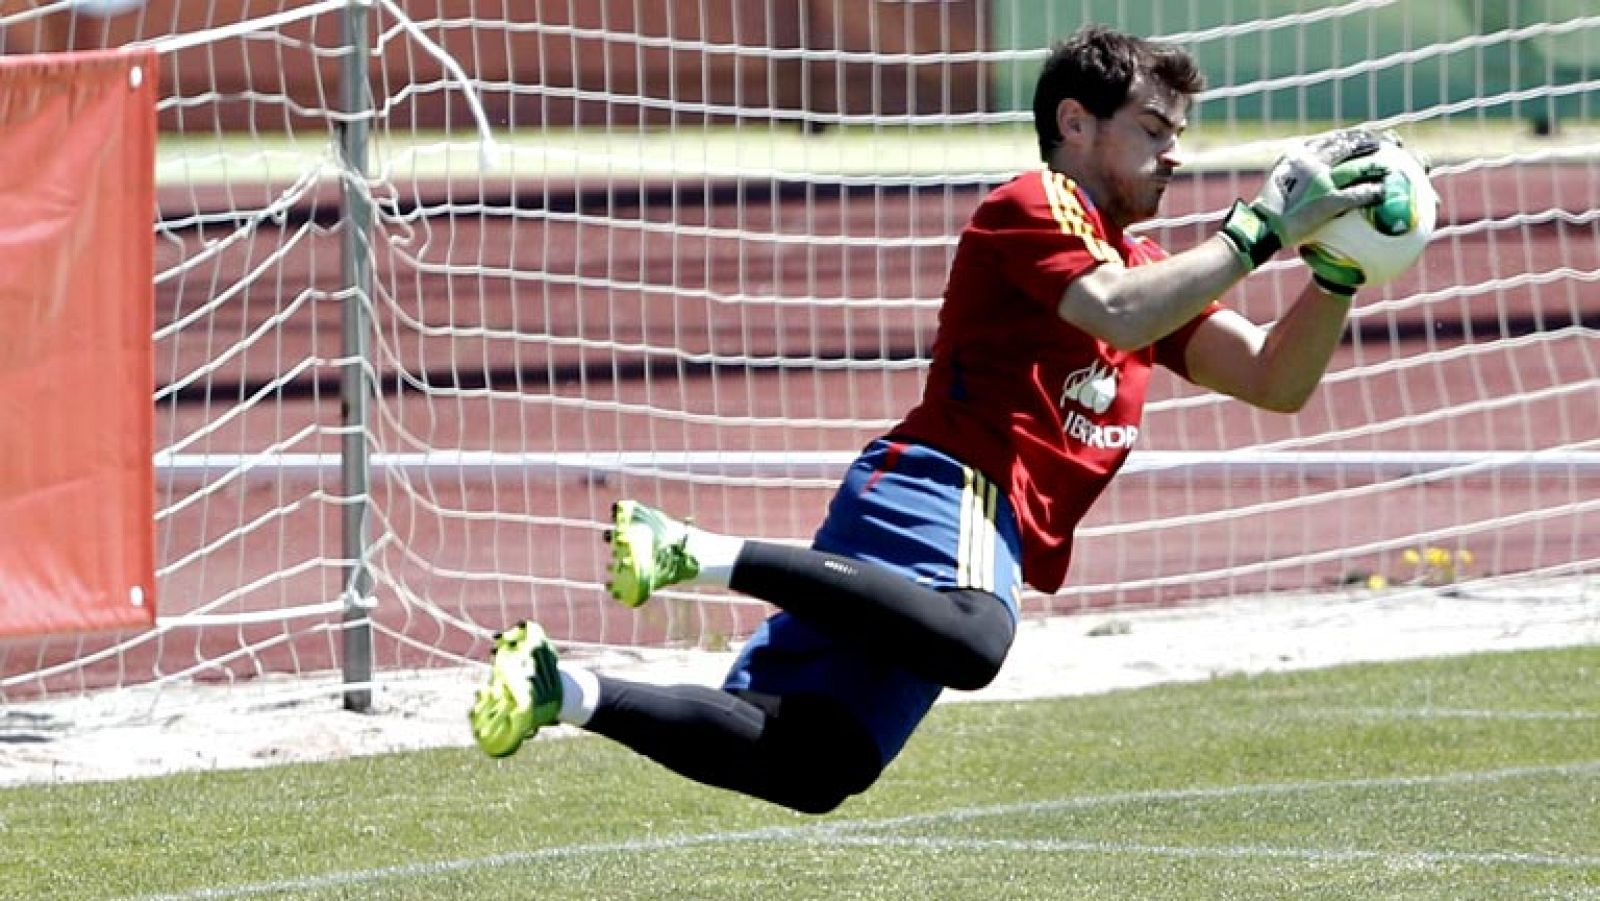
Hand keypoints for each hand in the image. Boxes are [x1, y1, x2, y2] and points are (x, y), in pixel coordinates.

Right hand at [1219, 128, 1390, 270]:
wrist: (1261, 228)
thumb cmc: (1268, 209)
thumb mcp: (1280, 179)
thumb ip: (1297, 169)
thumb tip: (1313, 166)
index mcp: (1298, 154)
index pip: (1332, 139)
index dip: (1353, 136)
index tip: (1367, 136)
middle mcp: (1311, 162)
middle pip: (1349, 146)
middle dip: (1372, 142)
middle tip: (1389, 144)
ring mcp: (1321, 181)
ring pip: (1358, 166)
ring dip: (1378, 164)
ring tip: (1393, 165)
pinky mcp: (1329, 201)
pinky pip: (1359, 194)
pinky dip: (1374, 192)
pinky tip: (1385, 193)